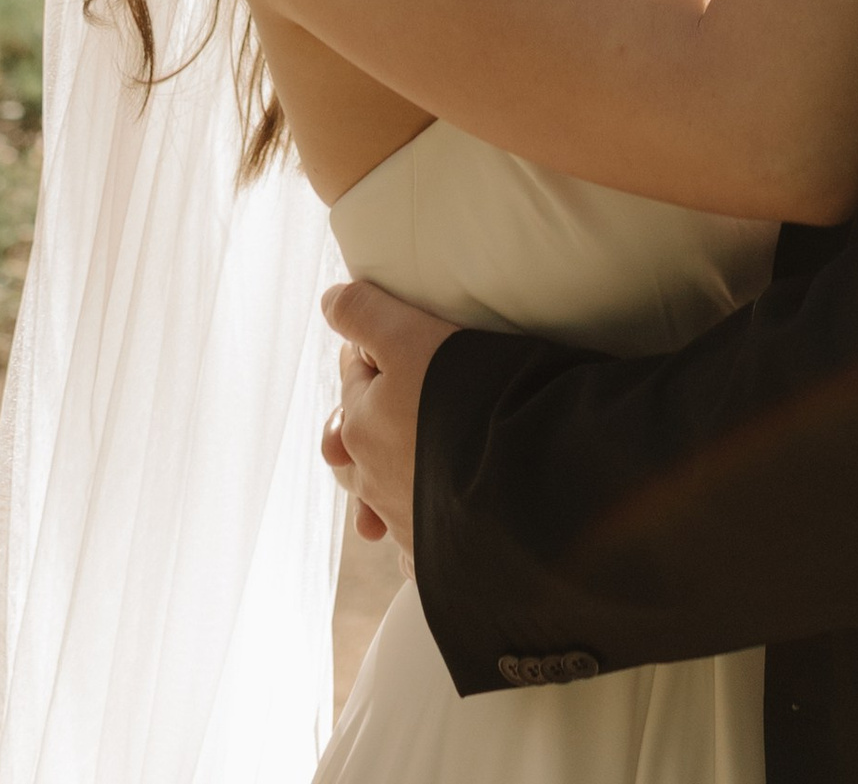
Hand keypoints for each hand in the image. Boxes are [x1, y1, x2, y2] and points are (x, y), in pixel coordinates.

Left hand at [323, 277, 457, 556]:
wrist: (528, 480)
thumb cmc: (471, 400)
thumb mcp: (412, 336)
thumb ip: (366, 314)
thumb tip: (329, 302)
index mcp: (359, 425)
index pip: (354, 373)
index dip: (375, 347)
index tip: (403, 333)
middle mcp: (371, 479)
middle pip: (356, 440)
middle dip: (370, 417)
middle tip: (398, 397)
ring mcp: (403, 521)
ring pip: (379, 494)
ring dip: (388, 475)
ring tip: (410, 462)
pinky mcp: (436, 554)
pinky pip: (414, 544)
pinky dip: (419, 526)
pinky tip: (436, 517)